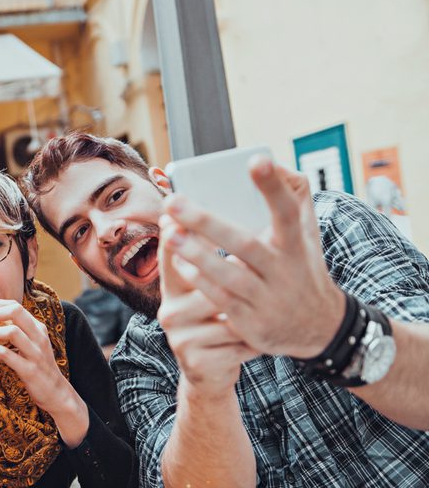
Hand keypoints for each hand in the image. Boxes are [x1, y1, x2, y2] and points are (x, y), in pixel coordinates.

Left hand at [0, 299, 81, 417]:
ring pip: (12, 332)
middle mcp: (38, 337)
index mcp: (38, 328)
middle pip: (16, 312)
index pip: (17, 306)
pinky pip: (7, 355)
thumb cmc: (39, 366)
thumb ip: (19, 332)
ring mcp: (35, 353)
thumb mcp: (33, 344)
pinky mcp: (29, 370)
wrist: (55, 392)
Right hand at [158, 217, 258, 398]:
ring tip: (269, 305)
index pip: (171, 253)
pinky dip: (254, 341)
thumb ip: (208, 253)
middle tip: (251, 257)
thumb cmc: (217, 318)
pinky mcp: (196, 362)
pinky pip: (235, 342)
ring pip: (226, 312)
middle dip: (230, 267)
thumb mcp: (206, 288)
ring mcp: (180, 338)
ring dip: (251, 309)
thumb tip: (219, 215)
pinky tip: (262, 340)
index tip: (178, 215)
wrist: (211, 371)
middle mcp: (170, 310)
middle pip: (202, 279)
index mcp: (173, 286)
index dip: (174, 234)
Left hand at [162, 158, 344, 357]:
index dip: (273, 187)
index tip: (257, 160)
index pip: (288, 210)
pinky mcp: (251, 323)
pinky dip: (198, 279)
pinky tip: (178, 261)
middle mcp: (284, 271)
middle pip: (245, 244)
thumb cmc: (301, 266)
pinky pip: (220, 298)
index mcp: (297, 244)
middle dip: (206, 222)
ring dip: (195, 254)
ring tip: (169, 233)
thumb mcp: (307, 233)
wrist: (319, 327)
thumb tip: (268, 160)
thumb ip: (294, 194)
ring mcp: (268, 299)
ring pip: (228, 275)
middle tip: (173, 201)